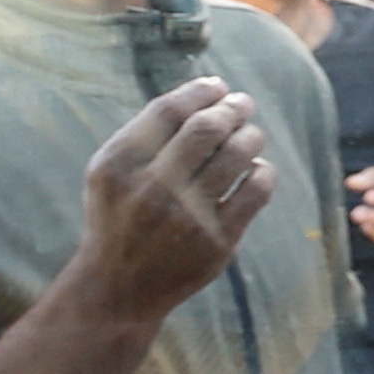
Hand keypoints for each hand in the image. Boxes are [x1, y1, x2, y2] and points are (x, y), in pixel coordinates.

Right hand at [69, 78, 273, 321]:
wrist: (120, 286)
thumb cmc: (118, 217)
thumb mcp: (110, 173)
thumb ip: (144, 135)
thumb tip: (203, 95)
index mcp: (117, 165)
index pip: (167, 112)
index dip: (198, 92)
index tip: (216, 86)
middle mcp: (150, 188)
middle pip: (206, 128)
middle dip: (232, 108)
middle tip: (243, 104)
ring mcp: (186, 216)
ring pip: (238, 154)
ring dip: (252, 136)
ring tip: (251, 134)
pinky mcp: (218, 241)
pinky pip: (257, 190)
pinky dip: (263, 171)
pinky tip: (256, 170)